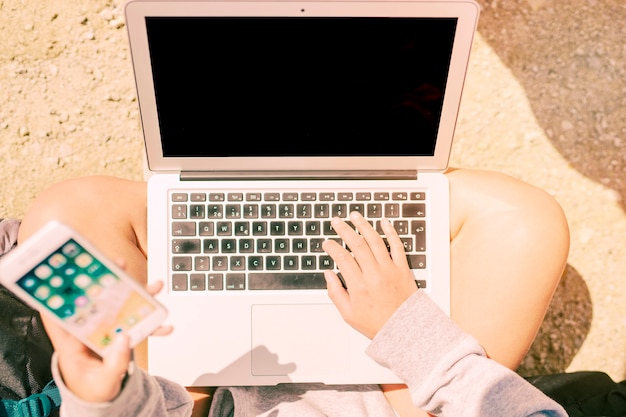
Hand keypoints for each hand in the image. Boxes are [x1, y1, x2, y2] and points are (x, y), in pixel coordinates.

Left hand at [42, 280, 172, 402]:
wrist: (105, 399)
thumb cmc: (94, 391)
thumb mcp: (102, 383)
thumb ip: (113, 364)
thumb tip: (124, 339)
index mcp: (73, 345)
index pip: (61, 316)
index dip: (63, 295)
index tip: (70, 276)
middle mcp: (89, 333)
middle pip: (97, 302)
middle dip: (111, 282)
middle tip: (121, 265)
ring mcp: (107, 333)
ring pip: (120, 308)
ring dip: (138, 296)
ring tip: (154, 288)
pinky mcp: (120, 338)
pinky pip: (136, 327)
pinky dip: (152, 325)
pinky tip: (165, 326)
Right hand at [322, 212, 417, 338]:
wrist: (405, 330)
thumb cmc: (377, 324)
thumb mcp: (349, 314)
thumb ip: (335, 293)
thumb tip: (329, 275)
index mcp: (359, 286)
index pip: (342, 258)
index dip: (332, 247)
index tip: (327, 243)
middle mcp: (374, 274)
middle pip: (357, 244)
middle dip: (344, 230)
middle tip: (337, 221)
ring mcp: (389, 270)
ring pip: (375, 241)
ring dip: (364, 225)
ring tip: (355, 216)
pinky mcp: (403, 269)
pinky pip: (397, 246)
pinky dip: (391, 232)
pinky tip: (384, 223)